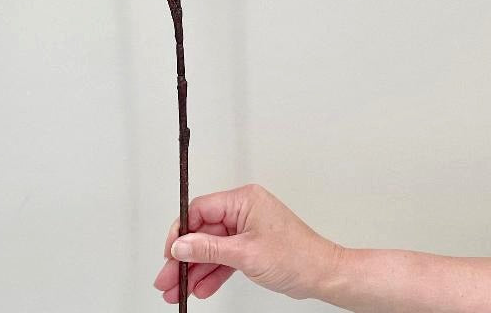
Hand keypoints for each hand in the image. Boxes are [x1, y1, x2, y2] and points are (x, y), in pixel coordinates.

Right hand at [152, 183, 343, 302]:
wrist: (323, 275)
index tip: (169, 253)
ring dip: (195, 270)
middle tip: (168, 278)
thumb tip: (181, 245)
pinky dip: (213, 273)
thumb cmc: (296, 256)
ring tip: (179, 290)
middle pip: (203, 232)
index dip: (181, 232)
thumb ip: (209, 250)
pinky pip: (225, 258)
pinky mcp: (251, 245)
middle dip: (184, 258)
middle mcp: (243, 210)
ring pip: (212, 248)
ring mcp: (247, 229)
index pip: (200, 210)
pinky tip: (200, 288)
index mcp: (242, 200)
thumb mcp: (245, 254)